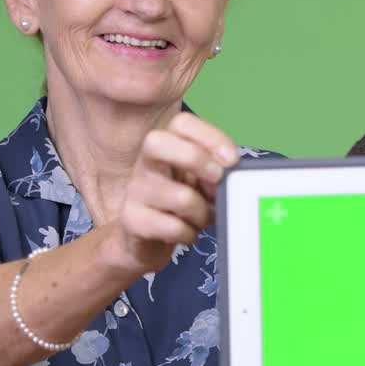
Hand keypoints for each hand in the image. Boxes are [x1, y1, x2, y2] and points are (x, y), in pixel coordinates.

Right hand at [113, 113, 238, 273]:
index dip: (211, 137)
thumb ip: (217, 172)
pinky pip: (172, 226)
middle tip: (217, 180)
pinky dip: (189, 234)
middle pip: (157, 142)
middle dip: (195, 159)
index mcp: (167, 146)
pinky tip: (187, 233)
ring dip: (202, 213)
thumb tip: (231, 175)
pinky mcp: (132, 220)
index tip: (232, 160)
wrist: (148, 242)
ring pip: (179, 196)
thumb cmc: (182, 206)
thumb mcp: (203, 183)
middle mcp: (146, 163)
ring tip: (202, 218)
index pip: (182, 123)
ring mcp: (135, 190)